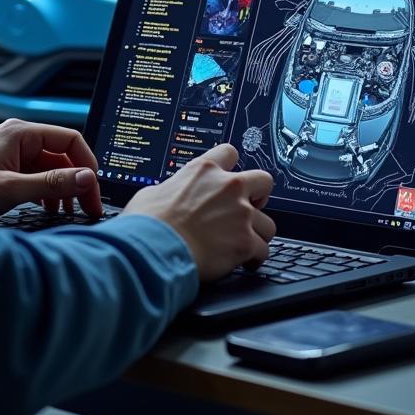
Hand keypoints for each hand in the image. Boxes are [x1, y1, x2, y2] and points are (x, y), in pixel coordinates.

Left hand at [0, 119, 102, 217]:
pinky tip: (49, 207)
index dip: (87, 163)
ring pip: (50, 167)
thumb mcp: (11, 189)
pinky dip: (47, 190)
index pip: (70, 140)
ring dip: (62, 188)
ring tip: (69, 212)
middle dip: (77, 180)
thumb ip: (52, 184)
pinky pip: (36, 175)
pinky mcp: (5, 166)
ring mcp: (12, 152)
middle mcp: (19, 137)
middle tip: (88, 208)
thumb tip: (87, 179)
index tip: (94, 188)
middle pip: (62, 156)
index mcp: (22, 133)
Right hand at [124, 143, 274, 280]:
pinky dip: (254, 257)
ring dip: (257, 233)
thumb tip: (169, 197)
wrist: (153, 249)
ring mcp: (240, 214)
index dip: (231, 167)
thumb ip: (172, 190)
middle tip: (248, 209)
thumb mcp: (152, 193)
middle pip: (264, 181)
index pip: (229, 152)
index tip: (229, 180)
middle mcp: (227, 187)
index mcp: (203, 170)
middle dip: (259, 196)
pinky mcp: (245, 241)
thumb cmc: (147, 224)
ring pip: (268, 222)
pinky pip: (263, 249)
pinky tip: (244, 261)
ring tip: (243, 243)